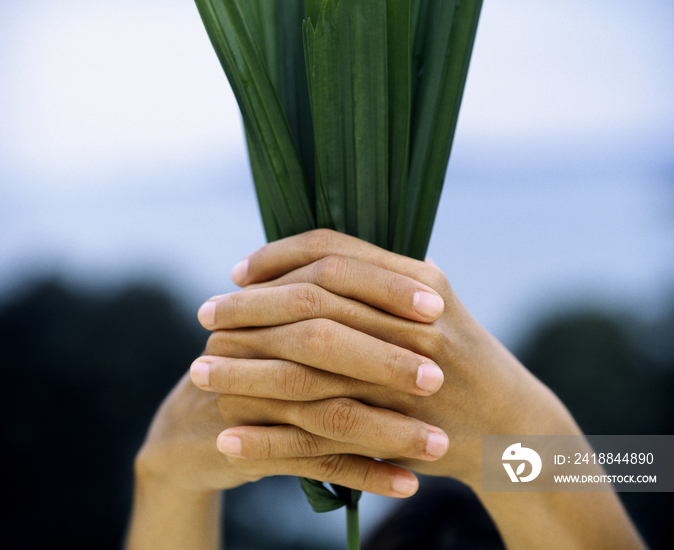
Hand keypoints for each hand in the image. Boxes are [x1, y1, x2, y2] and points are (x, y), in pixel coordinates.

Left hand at [196, 229, 579, 489]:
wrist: (510, 427)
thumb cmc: (460, 359)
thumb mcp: (431, 305)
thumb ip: (381, 282)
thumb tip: (315, 264)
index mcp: (420, 281)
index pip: (331, 253)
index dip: (276, 257)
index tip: (238, 272)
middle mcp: (414, 320)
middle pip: (309, 302)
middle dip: (248, 308)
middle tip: (205, 315)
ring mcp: (405, 379)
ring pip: (305, 369)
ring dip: (244, 371)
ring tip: (198, 371)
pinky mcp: (398, 432)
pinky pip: (321, 435)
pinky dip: (269, 439)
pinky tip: (230, 439)